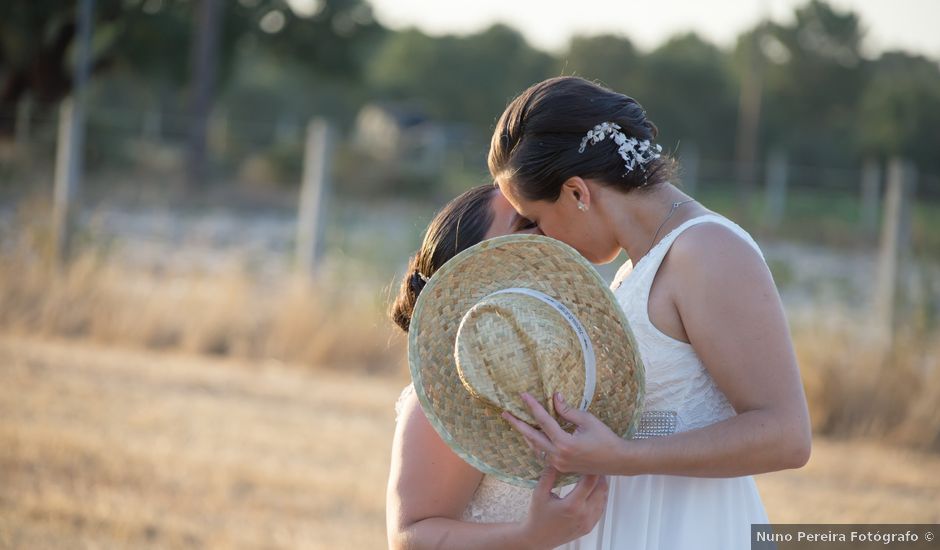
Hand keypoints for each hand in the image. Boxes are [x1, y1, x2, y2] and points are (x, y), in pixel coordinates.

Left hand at [502, 392, 627, 474]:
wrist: (617, 461)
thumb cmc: (605, 438)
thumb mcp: (587, 420)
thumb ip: (568, 410)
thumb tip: (554, 397)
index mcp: (565, 443)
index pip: (543, 421)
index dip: (532, 406)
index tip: (523, 395)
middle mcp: (558, 455)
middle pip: (532, 437)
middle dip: (517, 424)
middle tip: (505, 414)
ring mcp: (558, 463)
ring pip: (536, 447)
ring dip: (525, 435)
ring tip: (515, 423)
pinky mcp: (561, 467)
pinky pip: (543, 454)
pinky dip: (535, 444)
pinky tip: (531, 437)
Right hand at [517, 466, 608, 548]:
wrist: (539, 538)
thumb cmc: (538, 517)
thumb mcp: (539, 494)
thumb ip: (548, 476)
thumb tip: (555, 459)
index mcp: (572, 505)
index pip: (590, 482)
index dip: (591, 469)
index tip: (588, 460)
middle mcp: (584, 514)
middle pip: (601, 489)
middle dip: (599, 475)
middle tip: (593, 465)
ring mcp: (588, 522)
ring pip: (603, 498)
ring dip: (600, 486)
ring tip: (593, 476)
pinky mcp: (589, 526)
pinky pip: (601, 508)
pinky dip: (599, 497)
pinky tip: (592, 490)